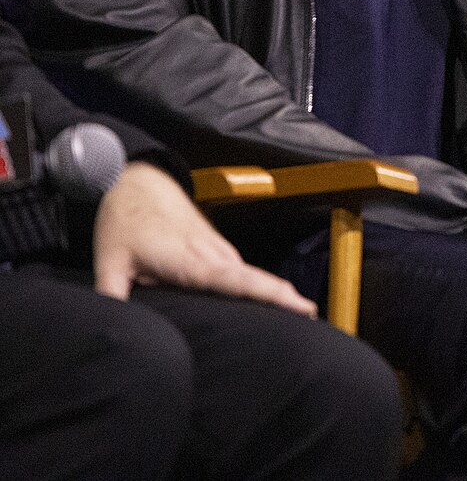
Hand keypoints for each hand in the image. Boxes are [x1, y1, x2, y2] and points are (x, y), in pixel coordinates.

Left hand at [93, 161, 315, 315]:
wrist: (139, 179)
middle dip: (287, 304)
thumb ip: (112, 296)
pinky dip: (262, 287)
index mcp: (194, 262)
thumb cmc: (126, 218)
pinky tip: (268, 302)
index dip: (275, 297)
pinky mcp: (217, 248)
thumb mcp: (109, 260)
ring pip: (255, 277)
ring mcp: (219, 250)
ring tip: (300, 317)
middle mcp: (215, 255)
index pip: (242, 284)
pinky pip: (244, 273)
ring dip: (278, 295)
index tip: (306, 308)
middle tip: (314, 327)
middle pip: (260, 282)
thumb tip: (113, 330)